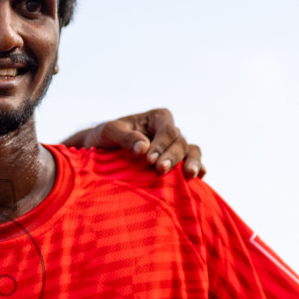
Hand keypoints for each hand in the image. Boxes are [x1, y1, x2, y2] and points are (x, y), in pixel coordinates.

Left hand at [62, 108, 203, 177]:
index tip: (149, 159)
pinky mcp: (174, 163)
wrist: (100, 151)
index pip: (167, 130)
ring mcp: (173, 148)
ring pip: (191, 151)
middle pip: (180, 143)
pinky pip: (190, 164)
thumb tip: (143, 148)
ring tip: (190, 175)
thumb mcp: (109, 132)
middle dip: (172, 157)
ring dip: (192, 162)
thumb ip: (125, 137)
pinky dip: (197, 169)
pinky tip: (198, 179)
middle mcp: (169, 132)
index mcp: (158, 118)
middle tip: (160, 170)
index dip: (161, 144)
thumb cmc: (105, 137)